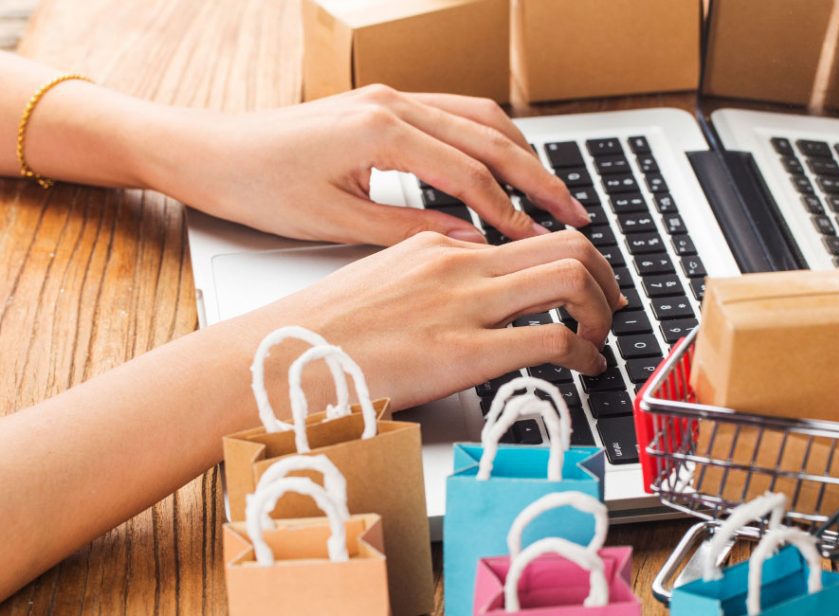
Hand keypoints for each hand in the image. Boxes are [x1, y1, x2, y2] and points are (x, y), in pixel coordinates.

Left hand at [147, 85, 589, 245]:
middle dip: (537, 177)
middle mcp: (393, 103)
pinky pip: (455, 113)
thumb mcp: (336, 222)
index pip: (468, 174)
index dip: (509, 212)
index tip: (536, 242)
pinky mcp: (383, 102)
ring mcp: (389, 97)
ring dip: (520, 154)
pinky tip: (503, 162)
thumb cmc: (259, 186)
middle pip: (489, 138)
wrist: (210, 151)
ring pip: (479, 118)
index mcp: (381, 131)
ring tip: (551, 191)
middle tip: (574, 213)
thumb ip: (410, 230)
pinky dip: (489, 139)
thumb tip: (470, 240)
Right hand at [246, 230, 626, 409]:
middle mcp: (458, 265)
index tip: (587, 282)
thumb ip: (432, 283)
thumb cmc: (321, 334)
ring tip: (600, 338)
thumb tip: (472, 295)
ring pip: (569, 280)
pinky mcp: (461, 352)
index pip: (530, 235)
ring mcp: (461, 305)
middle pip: (566, 245)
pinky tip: (580, 368)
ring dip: (600, 311)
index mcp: (438, 246)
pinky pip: (551, 340)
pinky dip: (582, 353)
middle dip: (605, 277)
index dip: (574, 259)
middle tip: (612, 306)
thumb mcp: (382, 286)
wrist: (278, 361)